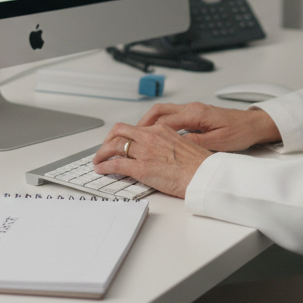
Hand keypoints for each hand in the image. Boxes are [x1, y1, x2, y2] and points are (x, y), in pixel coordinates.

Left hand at [91, 122, 211, 197]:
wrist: (204, 176)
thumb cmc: (199, 165)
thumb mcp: (184, 145)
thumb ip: (168, 144)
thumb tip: (161, 151)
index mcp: (161, 130)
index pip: (135, 127)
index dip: (123, 135)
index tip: (119, 141)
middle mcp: (150, 137)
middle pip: (120, 131)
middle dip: (108, 140)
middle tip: (104, 149)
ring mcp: (144, 152)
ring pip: (114, 146)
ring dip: (102, 153)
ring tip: (98, 160)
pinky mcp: (141, 168)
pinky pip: (115, 165)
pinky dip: (104, 166)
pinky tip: (101, 170)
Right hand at [138, 102, 281, 152]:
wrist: (253, 124)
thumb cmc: (240, 131)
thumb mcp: (219, 142)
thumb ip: (197, 142)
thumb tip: (176, 146)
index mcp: (196, 114)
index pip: (164, 120)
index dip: (146, 130)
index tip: (135, 139)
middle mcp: (192, 109)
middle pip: (158, 111)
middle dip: (141, 124)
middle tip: (129, 136)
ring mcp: (193, 110)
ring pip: (164, 112)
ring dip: (149, 123)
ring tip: (138, 137)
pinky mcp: (195, 115)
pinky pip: (172, 116)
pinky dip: (160, 124)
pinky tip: (156, 136)